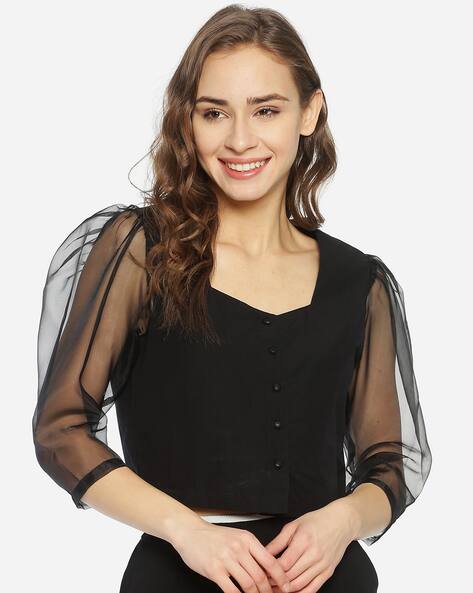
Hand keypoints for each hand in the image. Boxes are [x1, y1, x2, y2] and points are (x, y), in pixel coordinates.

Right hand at [171, 517, 292, 592]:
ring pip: (248, 584)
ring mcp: (226, 559)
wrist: (190, 532)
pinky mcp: (214, 570)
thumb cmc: (214, 536)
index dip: (281, 577)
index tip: (287, 587)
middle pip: (261, 576)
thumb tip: (269, 570)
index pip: (270, 561)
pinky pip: (231, 590)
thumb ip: (252, 551)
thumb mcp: (237, 537)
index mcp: (248, 539)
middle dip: (269, 591)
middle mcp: (239, 548)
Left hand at [264, 501, 355, 591]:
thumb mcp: (294, 525)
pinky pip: (313, 588)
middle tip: (266, 581)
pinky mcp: (328, 572)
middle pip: (290, 576)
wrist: (340, 522)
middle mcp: (314, 554)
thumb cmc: (317, 521)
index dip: (270, 570)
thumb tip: (264, 552)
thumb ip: (278, 541)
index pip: (283, 563)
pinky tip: (292, 592)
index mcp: (303, 541)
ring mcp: (322, 565)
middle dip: (275, 581)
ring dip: (286, 590)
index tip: (263, 571)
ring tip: (275, 588)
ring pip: (300, 584)